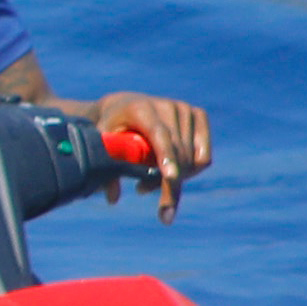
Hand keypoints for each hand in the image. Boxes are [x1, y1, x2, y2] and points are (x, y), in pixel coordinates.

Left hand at [91, 93, 209, 221]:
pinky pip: (204, 158)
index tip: (171, 178)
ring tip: (147, 181)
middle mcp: (167, 107)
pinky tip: (169, 172)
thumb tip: (113, 200)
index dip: (167, 157)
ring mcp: (185, 110)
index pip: (160, 135)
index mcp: (141, 110)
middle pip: (179, 154)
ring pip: (193, 160)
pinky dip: (191, 172)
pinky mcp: (199, 116)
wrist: (125, 105)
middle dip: (166, 184)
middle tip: (140, 190)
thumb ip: (107, 168)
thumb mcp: (103, 145)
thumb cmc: (111, 129)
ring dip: (175, 180)